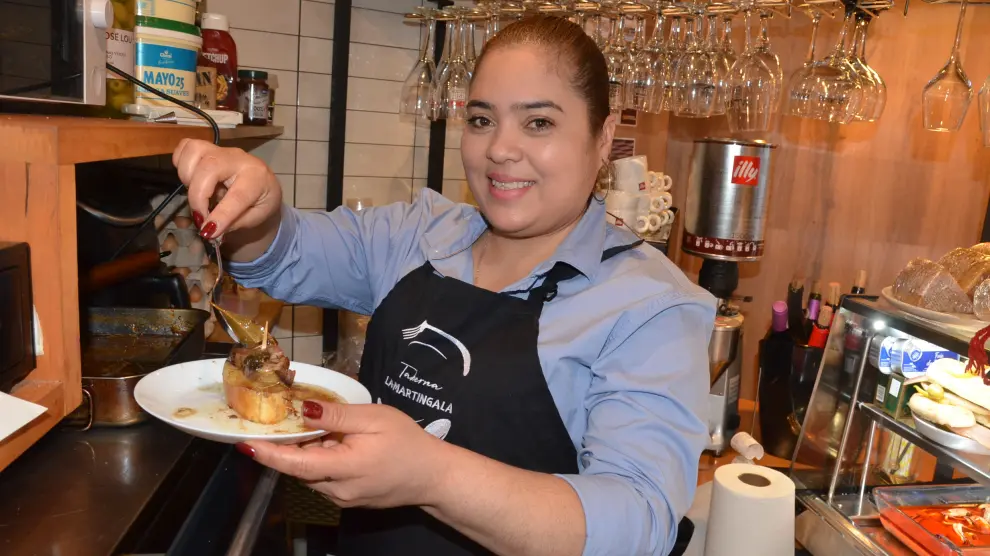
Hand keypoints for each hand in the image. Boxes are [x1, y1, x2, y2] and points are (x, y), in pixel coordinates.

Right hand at [172, 139, 282, 238]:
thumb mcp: (257, 218)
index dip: (220, 214)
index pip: (237, 196)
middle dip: (198, 196)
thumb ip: (234, 223)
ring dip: (187, 177)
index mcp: (257, 177)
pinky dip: (181, 164)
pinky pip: (185, 147)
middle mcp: (238, 159)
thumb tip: (209, 229)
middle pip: (209, 167)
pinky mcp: (207, 147)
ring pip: (194, 151)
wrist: (263, 185)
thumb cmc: (260, 202)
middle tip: (200, 216)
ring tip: (198, 194)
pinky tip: (191, 179)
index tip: (207, 231)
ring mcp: (221, 150)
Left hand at [239, 401, 450, 508]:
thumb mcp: (374, 418)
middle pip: (299, 468)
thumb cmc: (408, 442)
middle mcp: (337, 490)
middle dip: (288, 446)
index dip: (268, 454)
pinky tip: (333, 443)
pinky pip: (324, 479)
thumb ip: (337, 415)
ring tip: (316, 427)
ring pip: (311, 474)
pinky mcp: (349, 499)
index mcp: (343, 467)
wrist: (433, 476)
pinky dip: (320, 460)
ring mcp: (343, 498)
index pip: (295, 463)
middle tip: (280, 420)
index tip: (245, 444)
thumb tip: (304, 410)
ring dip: (306, 452)